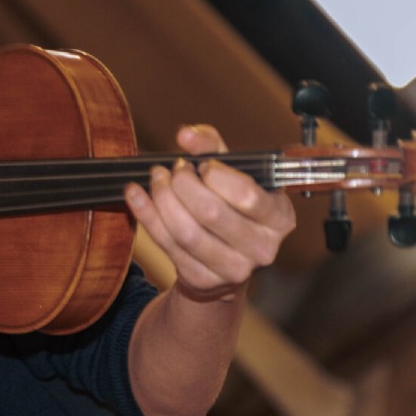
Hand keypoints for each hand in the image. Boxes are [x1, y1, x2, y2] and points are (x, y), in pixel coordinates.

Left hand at [125, 124, 295, 300]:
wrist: (224, 260)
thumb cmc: (231, 207)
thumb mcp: (232, 173)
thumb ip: (212, 147)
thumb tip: (186, 135)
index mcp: (280, 217)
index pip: (247, 194)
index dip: (215, 175)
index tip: (199, 164)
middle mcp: (262, 247)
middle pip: (211, 213)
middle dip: (182, 185)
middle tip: (172, 170)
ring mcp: (233, 269)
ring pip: (186, 232)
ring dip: (162, 200)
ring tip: (156, 180)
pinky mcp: (202, 280)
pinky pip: (167, 245)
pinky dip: (146, 216)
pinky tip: (135, 195)